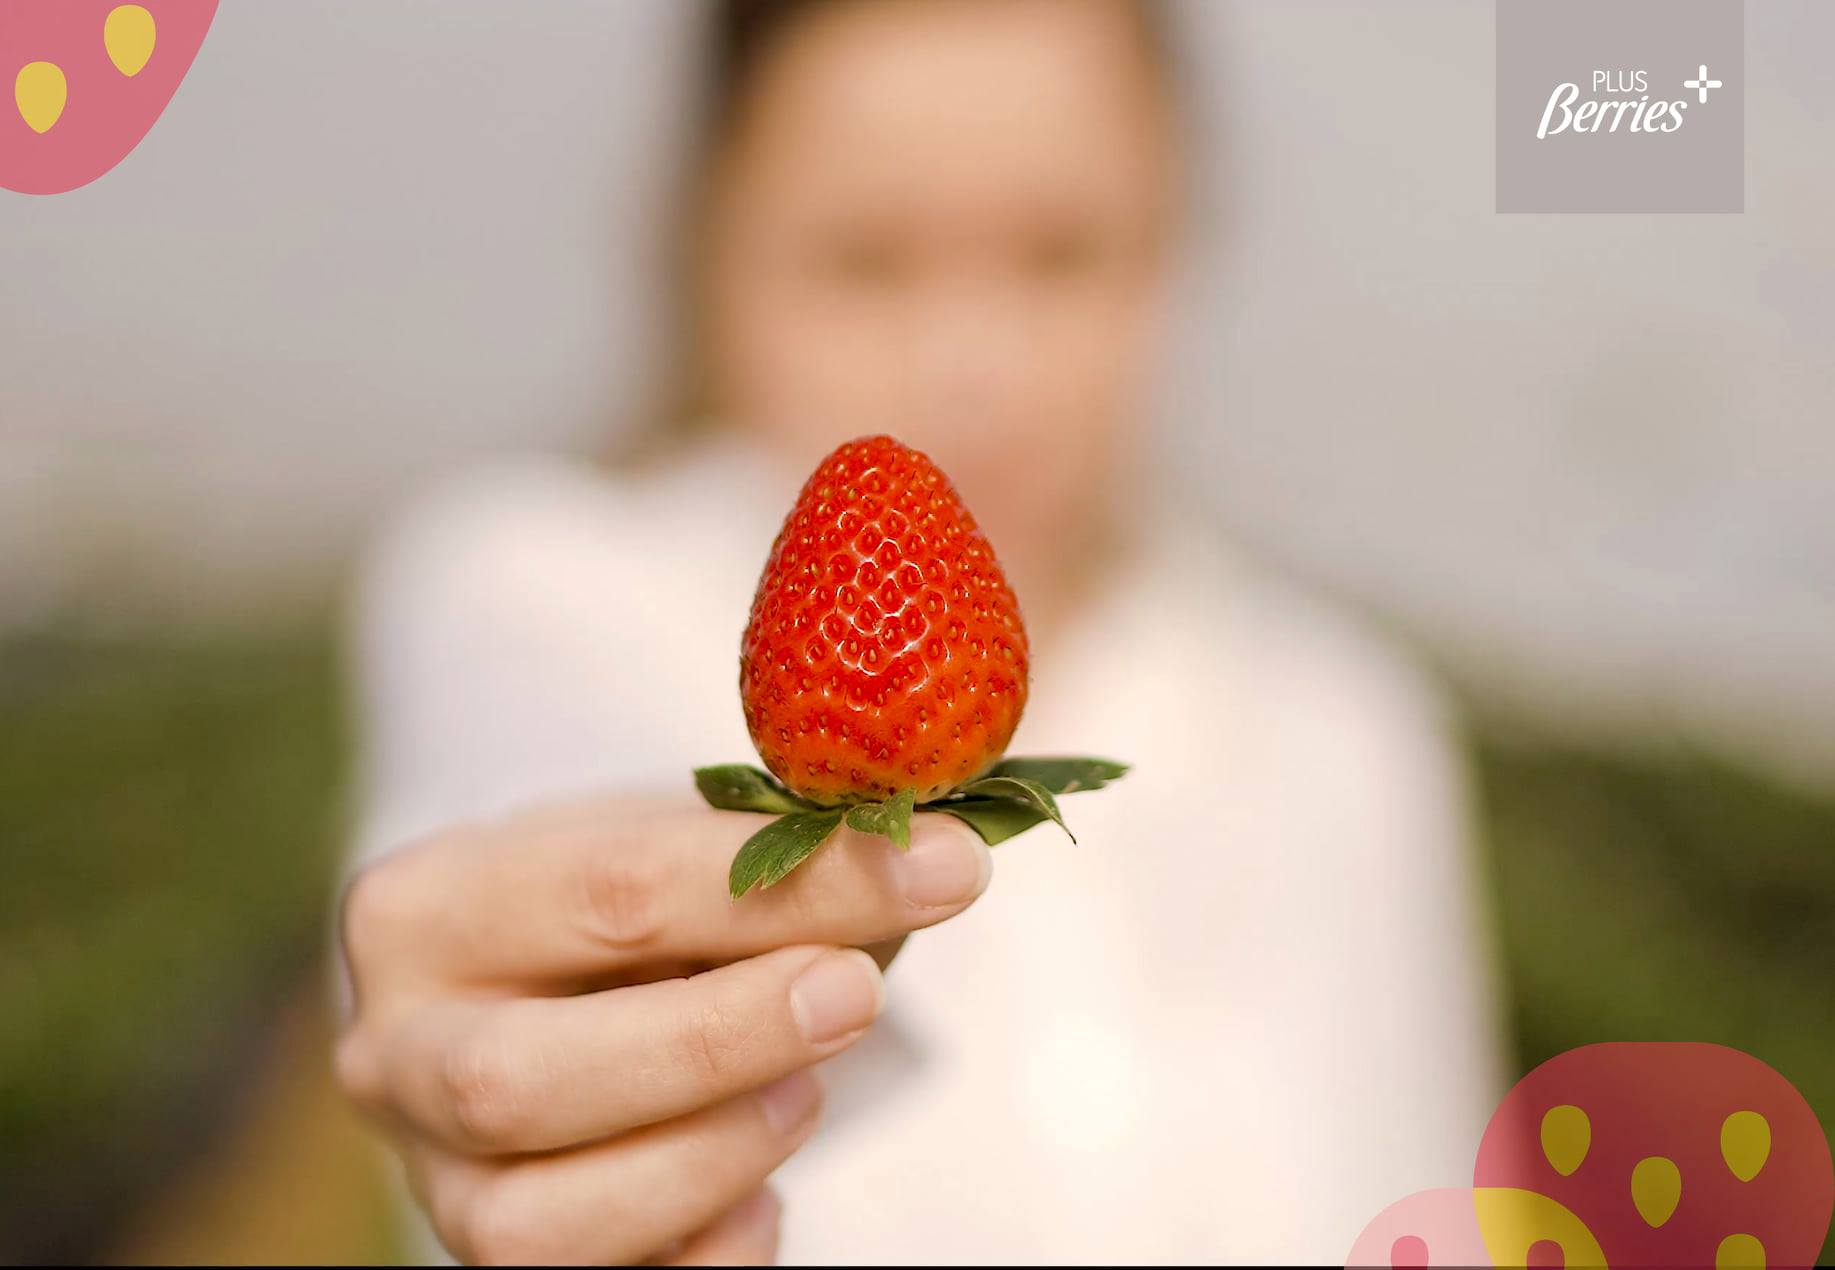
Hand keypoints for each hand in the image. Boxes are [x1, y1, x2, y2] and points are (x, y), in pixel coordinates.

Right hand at [334, 797, 990, 1264]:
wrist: (551, 988)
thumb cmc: (625, 904)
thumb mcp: (680, 844)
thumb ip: (785, 853)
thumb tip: (941, 861)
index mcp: (424, 906)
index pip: (610, 890)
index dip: (792, 884)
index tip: (945, 867)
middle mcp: (391, 1052)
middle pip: (525, 1079)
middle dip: (719, 1040)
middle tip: (856, 992)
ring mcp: (435, 1181)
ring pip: (541, 1225)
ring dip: (709, 1155)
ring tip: (809, 1086)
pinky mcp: (495, 1268)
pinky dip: (713, 1246)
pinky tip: (763, 1191)